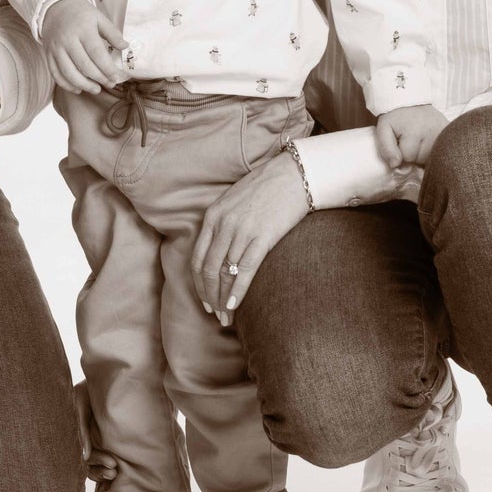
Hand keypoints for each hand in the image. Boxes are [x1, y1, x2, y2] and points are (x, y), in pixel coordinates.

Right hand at [39, 0, 127, 93]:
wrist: (55, 7)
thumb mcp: (99, 17)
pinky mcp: (48, 54)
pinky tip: (78, 88)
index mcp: (83, 29)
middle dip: (99, 78)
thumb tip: (125, 47)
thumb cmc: (80, 13)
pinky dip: (67, 85)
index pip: (97, 53)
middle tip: (110, 83)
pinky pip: (56, 74)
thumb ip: (112, 33)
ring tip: (96, 89)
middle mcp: (68, 39)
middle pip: (84, 65)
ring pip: (69, 73)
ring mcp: (56, 48)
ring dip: (84, 85)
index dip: (108, 68)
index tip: (117, 77)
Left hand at [190, 149, 311, 324]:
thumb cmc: (266, 188)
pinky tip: (235, 306)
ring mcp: (241, 231)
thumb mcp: (234, 202)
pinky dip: (237, 292)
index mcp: (212, 216)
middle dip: (209, 297)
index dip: (199, 284)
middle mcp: (222, 224)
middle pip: (208, 270)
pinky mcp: (261, 237)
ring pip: (224, 273)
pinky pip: (244, 270)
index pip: (197, 259)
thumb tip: (221, 253)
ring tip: (226, 316)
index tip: (204, 300)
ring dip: (223, 299)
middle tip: (215, 315)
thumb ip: (223, 224)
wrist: (293, 175)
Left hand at [376, 104, 447, 168]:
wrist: (413, 99)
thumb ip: (386, 148)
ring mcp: (445, 133)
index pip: (407, 157)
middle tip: (411, 136)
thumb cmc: (397, 116)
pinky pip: (442, 152)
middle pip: (420, 159)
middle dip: (413, 152)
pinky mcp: (450, 132)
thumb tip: (395, 165)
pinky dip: (434, 149)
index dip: (401, 151)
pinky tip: (429, 139)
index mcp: (415, 131)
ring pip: (430, 157)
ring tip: (420, 137)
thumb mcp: (384, 127)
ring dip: (423, 152)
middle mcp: (434, 133)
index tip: (401, 137)